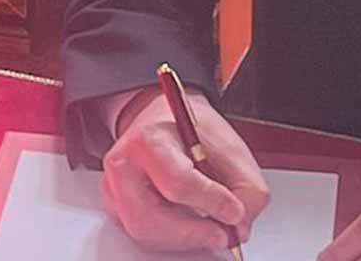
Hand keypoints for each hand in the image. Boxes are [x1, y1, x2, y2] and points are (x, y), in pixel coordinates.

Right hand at [101, 86, 269, 251]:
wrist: (163, 122)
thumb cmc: (191, 130)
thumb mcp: (230, 147)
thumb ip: (246, 188)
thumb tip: (239, 226)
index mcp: (148, 139)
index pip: (177, 182)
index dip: (210, 201)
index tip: (235, 211)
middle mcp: (123, 165)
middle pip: (151, 217)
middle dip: (193, 233)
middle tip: (222, 234)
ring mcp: (114, 188)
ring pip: (144, 232)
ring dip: (183, 239)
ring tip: (209, 229)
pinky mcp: (116, 207)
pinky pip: (143, 235)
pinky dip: (172, 238)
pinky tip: (190, 226)